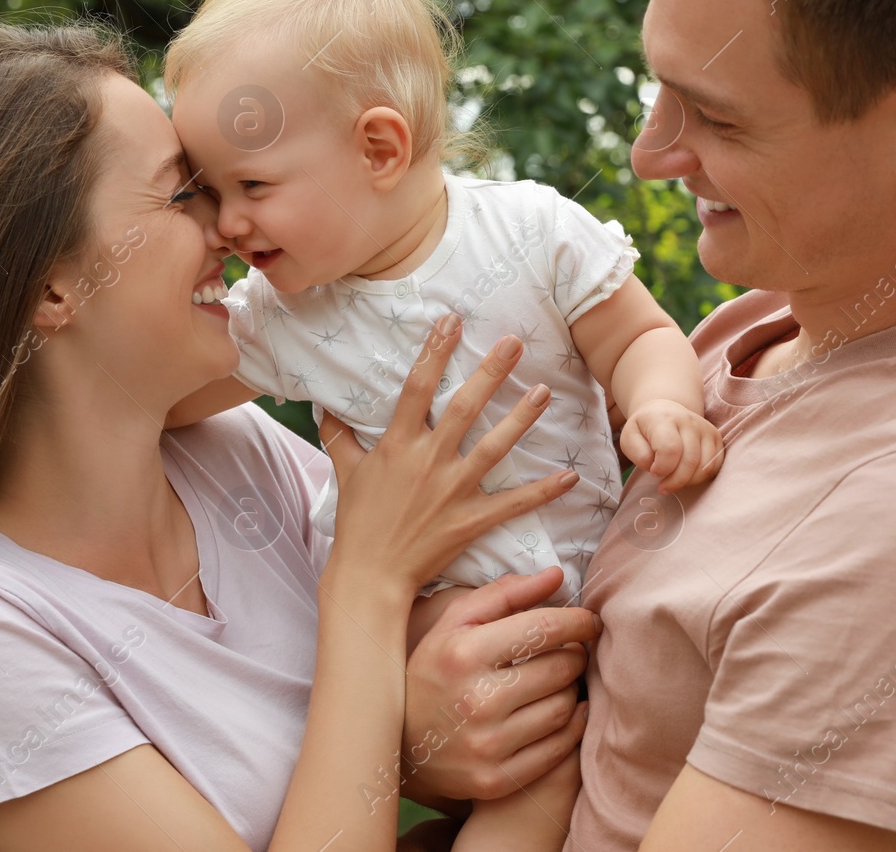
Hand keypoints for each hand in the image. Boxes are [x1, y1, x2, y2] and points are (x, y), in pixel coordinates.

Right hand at [317, 315, 581, 597]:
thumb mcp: (344, 472)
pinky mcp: (470, 520)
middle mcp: (427, 462)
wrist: (370, 575)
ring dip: (521, 418)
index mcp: (397, 445)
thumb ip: (339, 436)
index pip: (416, 388)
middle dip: (490, 372)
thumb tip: (325, 407)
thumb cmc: (358, 522)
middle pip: (463, 408)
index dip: (434, 351)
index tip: (452, 320)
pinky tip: (570, 475)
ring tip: (544, 390)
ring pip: (493, 448)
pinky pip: (512, 504)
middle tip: (515, 342)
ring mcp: (451, 491)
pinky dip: (543, 491)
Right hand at [400, 568, 598, 802]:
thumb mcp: (453, 625)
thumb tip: (557, 576)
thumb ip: (504, 595)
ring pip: (563, 708)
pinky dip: (571, 727)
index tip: (588, 621)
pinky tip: (565, 712)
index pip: (543, 628)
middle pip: (560, 668)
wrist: (399, 746)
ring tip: (560, 681)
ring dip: (572, 690)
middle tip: (571, 651)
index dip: (578, 621)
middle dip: (575, 655)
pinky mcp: (496, 780)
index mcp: (464, 653)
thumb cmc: (434, 674)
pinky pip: (559, 749)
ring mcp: (486, 745)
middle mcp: (476, 700)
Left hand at [619, 398, 723, 493]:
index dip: (662, 468)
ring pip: (705, 466)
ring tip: (674, 482)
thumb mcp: (629, 438)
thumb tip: (655, 467)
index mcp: (664, 419)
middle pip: (690, 460)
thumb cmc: (644, 429)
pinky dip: (701, 478)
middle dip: (676, 481)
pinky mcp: (715, 438)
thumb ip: (638, 454)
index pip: (670, 449)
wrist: (664, 411)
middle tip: (663, 487)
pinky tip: (687, 477)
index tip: (653, 472)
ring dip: (689, 482)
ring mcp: (705, 429)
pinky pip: (715, 465)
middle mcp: (688, 421)